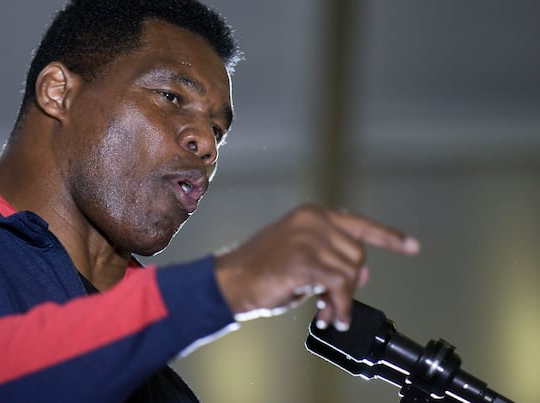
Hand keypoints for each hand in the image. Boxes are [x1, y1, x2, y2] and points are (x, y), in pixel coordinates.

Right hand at [214, 204, 419, 329]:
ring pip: (350, 272)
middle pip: (357, 255)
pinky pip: (339, 286)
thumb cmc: (261, 269)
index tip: (411, 246)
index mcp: (312, 215)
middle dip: (350, 284)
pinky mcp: (305, 259)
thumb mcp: (302, 256)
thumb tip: (361, 273)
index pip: (359, 224)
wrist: (231, 280)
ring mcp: (308, 238)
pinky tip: (330, 316)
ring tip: (327, 311)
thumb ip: (331, 257)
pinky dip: (340, 305)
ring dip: (343, 299)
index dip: (388, 237)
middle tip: (333, 303)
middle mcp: (313, 221)